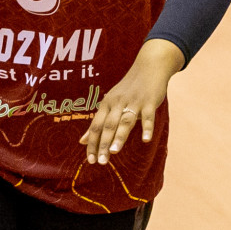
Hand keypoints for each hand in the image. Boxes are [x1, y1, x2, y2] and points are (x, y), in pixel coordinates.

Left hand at [78, 39, 184, 165]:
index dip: (91, 143)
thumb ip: (98, 123)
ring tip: (114, 151)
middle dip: (103, 144)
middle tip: (100, 162)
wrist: (148, 67)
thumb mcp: (110, 104)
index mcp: (107, 105)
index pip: (95, 126)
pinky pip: (148, 116)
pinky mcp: (149, 102)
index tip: (90, 160)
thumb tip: (81, 141)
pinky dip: (146, 128)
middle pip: (108, 126)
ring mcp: (133, 102)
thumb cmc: (128, 89)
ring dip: (119, 137)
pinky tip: (145, 140)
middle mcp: (117, 103)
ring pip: (124, 121)